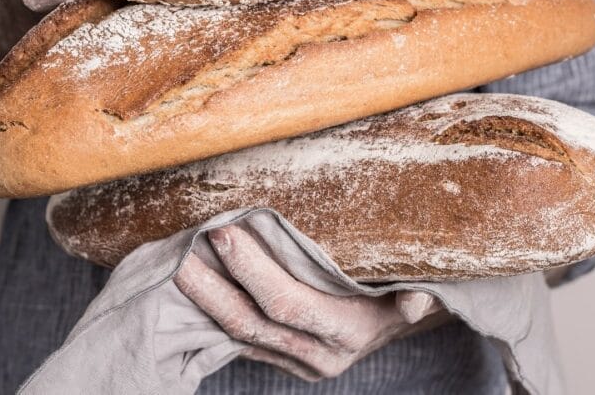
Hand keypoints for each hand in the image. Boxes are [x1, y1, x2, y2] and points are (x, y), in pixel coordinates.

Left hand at [175, 225, 443, 381]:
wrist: (398, 315)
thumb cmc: (402, 284)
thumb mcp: (412, 286)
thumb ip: (412, 297)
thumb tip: (417, 302)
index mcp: (348, 333)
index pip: (287, 304)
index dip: (252, 271)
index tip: (225, 232)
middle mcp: (319, 356)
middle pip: (251, 323)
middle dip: (212, 288)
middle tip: (183, 249)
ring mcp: (296, 362)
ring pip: (238, 335)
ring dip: (205, 300)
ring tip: (177, 262)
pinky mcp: (280, 358)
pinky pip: (238, 338)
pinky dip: (213, 311)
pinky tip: (192, 284)